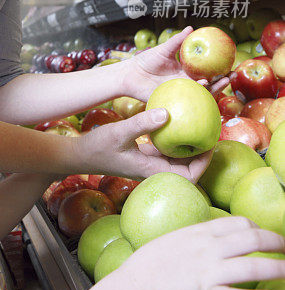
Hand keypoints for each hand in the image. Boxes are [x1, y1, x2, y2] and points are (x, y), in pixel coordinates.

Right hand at [81, 107, 212, 181]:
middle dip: (202, 151)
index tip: (211, 144)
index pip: (188, 177)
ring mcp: (149, 162)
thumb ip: (141, 123)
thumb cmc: (96, 147)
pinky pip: (166, 148)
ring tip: (199, 121)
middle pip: (188, 167)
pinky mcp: (144, 155)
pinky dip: (174, 137)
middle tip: (210, 128)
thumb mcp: (118, 133)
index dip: (203, 163)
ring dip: (189, 142)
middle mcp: (154, 169)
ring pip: (177, 156)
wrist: (78, 155)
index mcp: (152, 171)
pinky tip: (176, 118)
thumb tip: (168, 113)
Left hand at [119, 26, 227, 101]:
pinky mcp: (171, 100)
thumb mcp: (164, 49)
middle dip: (220, 83)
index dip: (217, 71)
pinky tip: (201, 86)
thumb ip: (177, 41)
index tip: (229, 66)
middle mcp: (184, 83)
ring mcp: (178, 92)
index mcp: (185, 72)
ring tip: (220, 82)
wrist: (130, 74)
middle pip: (206, 86)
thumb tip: (191, 28)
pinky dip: (195, 95)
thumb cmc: (146, 60)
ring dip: (212, 89)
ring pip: (199, 94)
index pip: (205, 73)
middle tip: (230, 76)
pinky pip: (185, 102)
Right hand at [124, 216, 284, 289]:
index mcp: (200, 232)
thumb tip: (213, 239)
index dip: (259, 229)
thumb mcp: (174, 239)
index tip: (266, 237)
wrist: (136, 288)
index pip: (239, 223)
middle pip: (253, 240)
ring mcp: (210, 273)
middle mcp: (209, 249)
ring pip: (253, 267)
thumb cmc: (149, 265)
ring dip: (277, 269)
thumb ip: (196, 237)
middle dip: (277, 243)